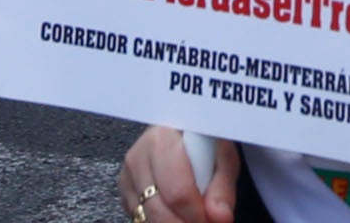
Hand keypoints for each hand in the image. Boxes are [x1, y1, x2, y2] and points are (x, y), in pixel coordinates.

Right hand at [120, 126, 238, 222]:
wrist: (184, 135)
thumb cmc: (203, 143)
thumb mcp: (223, 157)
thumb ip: (222, 187)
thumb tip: (220, 217)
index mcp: (161, 140)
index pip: (177, 191)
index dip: (195, 214)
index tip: (210, 222)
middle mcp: (138, 158)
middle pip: (158, 209)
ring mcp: (128, 177)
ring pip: (147, 218)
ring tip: (192, 218)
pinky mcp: (125, 193)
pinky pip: (141, 219)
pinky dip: (160, 222)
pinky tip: (178, 215)